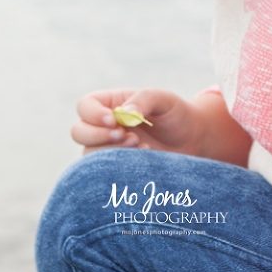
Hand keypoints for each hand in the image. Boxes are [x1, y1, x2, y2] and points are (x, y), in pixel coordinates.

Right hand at [72, 89, 206, 155]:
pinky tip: (143, 157)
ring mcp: (108, 149)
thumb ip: (143, 100)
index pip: (85, 106)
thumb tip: (122, 114)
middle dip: (98, 136)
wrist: (192, 141)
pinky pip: (103, 172)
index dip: (93, 114)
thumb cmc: (176, 115)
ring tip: (139, 145)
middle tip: (127, 136)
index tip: (114, 120)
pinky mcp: (116, 168)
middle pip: (78, 132)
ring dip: (111, 152)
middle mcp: (104, 127)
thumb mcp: (163, 99)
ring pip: (88, 154)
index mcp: (110, 104)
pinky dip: (119, 166)